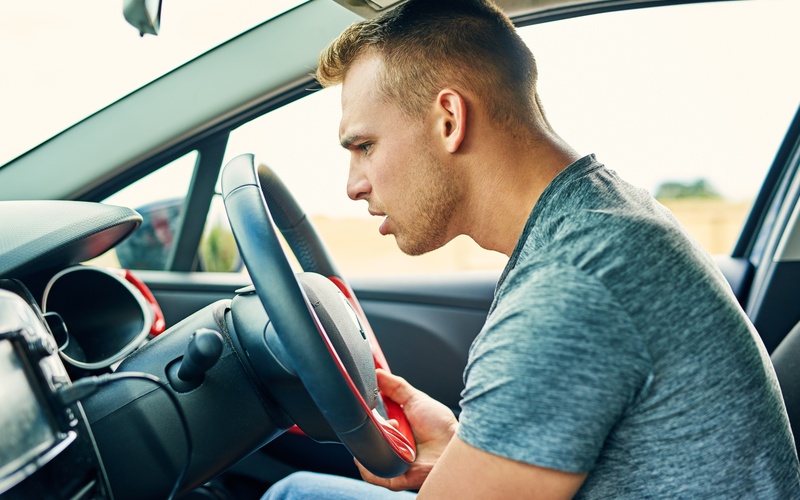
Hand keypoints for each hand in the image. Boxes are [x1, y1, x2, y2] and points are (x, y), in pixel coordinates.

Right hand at [357, 369, 457, 490]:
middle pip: (366, 438)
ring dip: (376, 440)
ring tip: (393, 431)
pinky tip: (382, 448)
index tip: (369, 402)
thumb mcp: (416, 400)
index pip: (369, 424)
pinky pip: (374, 474)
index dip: (367, 413)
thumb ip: (396, 387)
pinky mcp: (394, 477)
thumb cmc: (442, 427)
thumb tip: (378, 372)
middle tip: (390, 419)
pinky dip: (370, 463)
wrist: (455, 445)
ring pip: (368, 454)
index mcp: (393, 429)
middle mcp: (390, 446)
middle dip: (372, 426)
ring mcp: (391, 462)